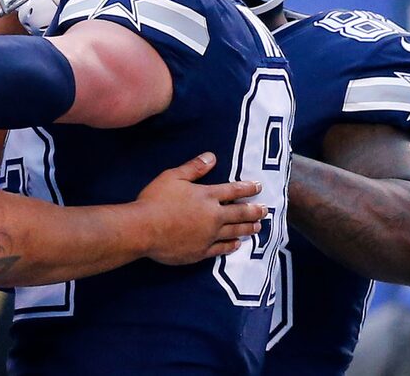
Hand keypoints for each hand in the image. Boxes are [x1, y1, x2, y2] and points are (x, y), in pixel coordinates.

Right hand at [136, 152, 266, 264]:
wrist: (143, 229)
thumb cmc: (155, 200)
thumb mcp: (173, 177)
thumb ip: (194, 168)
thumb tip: (211, 157)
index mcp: (207, 196)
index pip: (233, 190)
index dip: (247, 188)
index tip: (259, 187)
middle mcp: (213, 216)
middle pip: (239, 213)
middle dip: (254, 210)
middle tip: (265, 210)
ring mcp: (209, 236)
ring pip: (234, 232)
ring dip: (247, 228)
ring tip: (258, 227)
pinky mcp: (201, 251)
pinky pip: (221, 249)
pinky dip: (232, 246)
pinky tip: (237, 245)